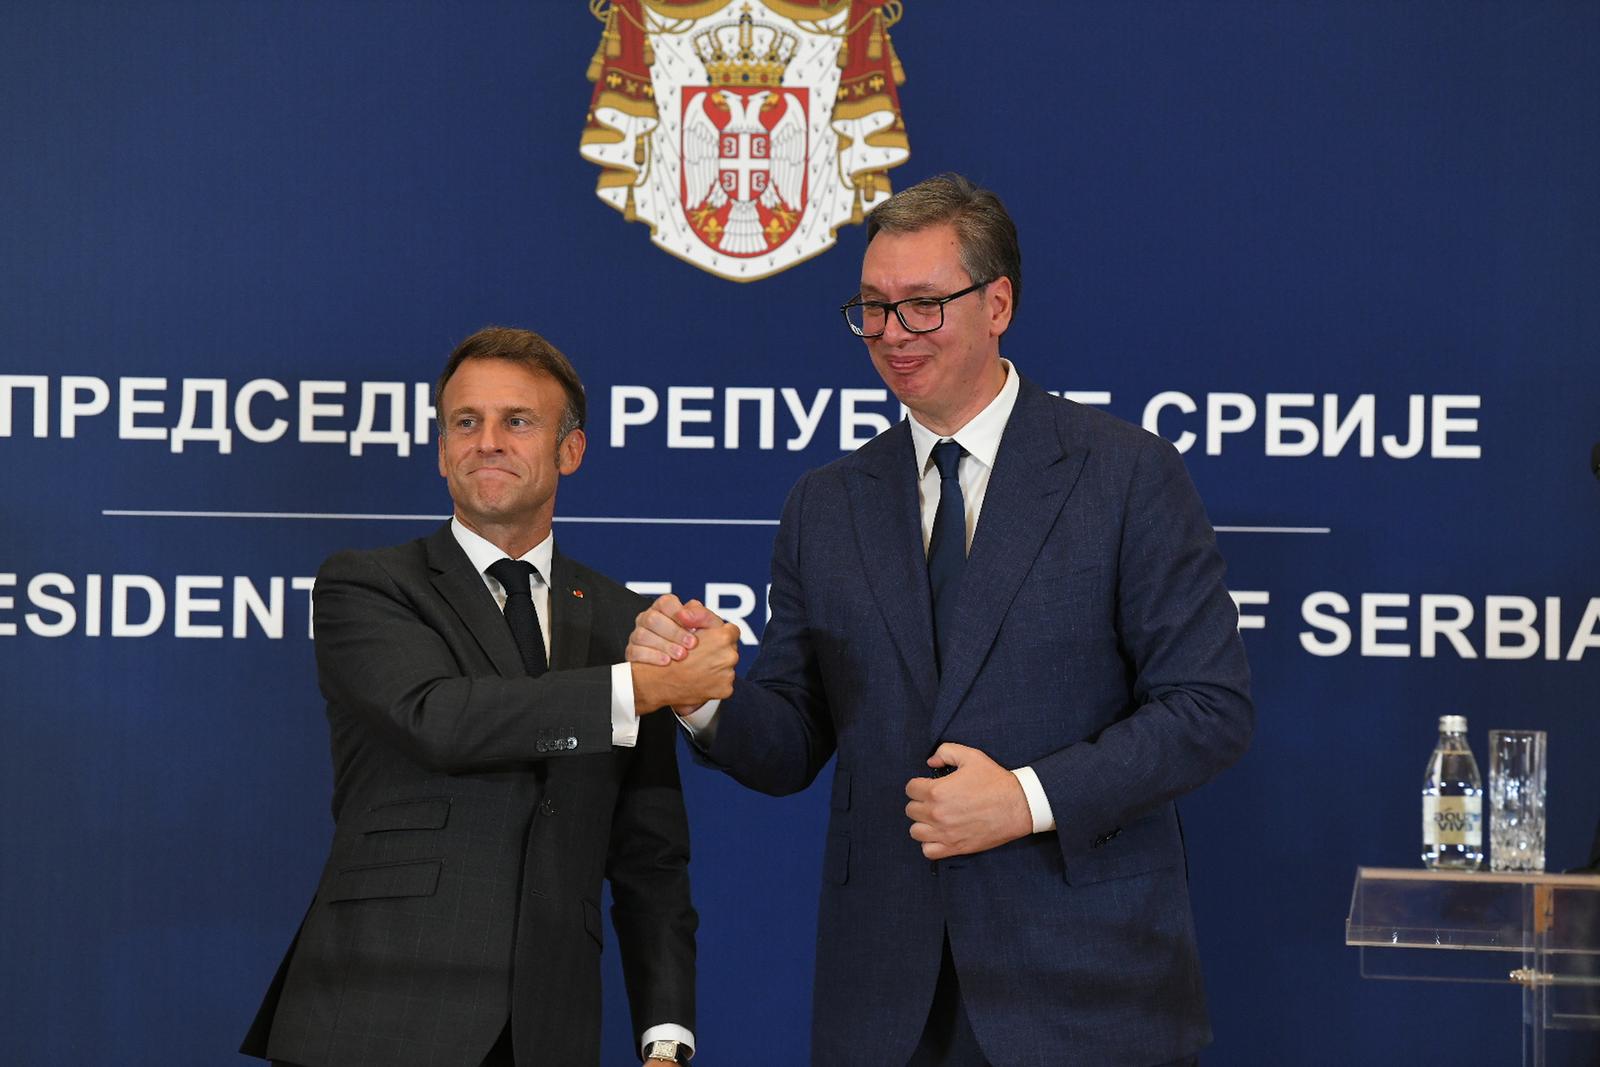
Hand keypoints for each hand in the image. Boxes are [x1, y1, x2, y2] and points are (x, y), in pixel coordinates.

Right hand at [627, 594, 721, 665]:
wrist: (694, 670)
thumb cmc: (701, 643)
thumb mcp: (709, 628)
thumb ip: (703, 616)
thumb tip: (685, 614)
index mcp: (665, 608)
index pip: (665, 602)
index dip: (678, 614)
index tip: (692, 629)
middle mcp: (649, 619)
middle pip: (652, 619)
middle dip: (673, 632)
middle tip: (690, 645)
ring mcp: (638, 635)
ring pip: (642, 635)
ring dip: (663, 646)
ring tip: (680, 656)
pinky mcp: (633, 652)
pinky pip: (634, 652)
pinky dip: (651, 657)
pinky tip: (666, 662)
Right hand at [631, 611, 739, 714]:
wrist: (658, 683)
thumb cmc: (668, 653)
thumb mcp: (683, 625)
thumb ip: (699, 615)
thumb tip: (704, 611)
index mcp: (723, 637)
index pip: (731, 631)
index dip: (718, 633)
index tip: (709, 638)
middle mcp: (730, 656)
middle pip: (730, 649)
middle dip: (717, 651)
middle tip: (700, 654)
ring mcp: (729, 675)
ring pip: (727, 667)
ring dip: (715, 667)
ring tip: (697, 669)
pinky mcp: (725, 690)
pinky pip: (723, 683)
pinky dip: (712, 683)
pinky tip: (698, 680)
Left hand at [904, 743, 1032, 859]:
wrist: (1018, 805)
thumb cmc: (995, 780)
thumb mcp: (971, 756)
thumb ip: (945, 752)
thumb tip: (930, 762)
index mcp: (937, 791)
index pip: (910, 789)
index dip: (918, 785)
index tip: (928, 786)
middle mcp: (937, 814)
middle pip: (911, 810)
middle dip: (920, 802)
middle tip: (934, 800)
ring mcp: (945, 833)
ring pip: (916, 831)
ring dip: (923, 823)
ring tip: (935, 818)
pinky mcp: (955, 847)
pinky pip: (928, 851)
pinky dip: (930, 844)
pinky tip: (939, 834)